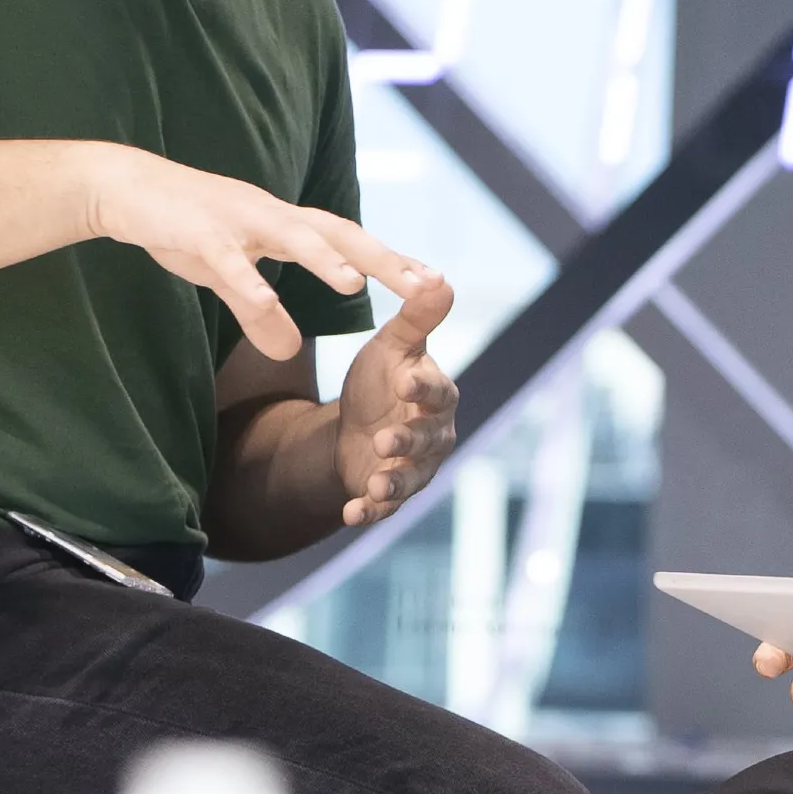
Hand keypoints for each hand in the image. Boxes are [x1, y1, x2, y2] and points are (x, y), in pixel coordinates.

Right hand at [87, 150, 432, 358]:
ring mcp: (236, 220)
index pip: (349, 240)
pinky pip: (228, 261)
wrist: (124, 187)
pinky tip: (272, 308)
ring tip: (358, 284)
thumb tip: (287, 352)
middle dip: (384, 260)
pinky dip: (250, 283)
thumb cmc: (182, 227)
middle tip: (426, 286)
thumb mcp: (225, 278)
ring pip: (291, 236)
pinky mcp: (198, 232)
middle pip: (339, 234)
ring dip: (325, 259)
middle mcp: (270, 216)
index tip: (434, 282)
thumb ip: (257, 314)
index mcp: (282, 224)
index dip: (391, 260)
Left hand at [336, 277, 456, 527]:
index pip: (435, 390)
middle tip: (387, 441)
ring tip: (376, 488)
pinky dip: (369, 513)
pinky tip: (351, 515)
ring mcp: (413, 468)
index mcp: (436, 394)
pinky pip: (383, 508)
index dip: (422, 387)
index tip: (404, 381)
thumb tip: (441, 278)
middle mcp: (432, 434)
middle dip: (408, 442)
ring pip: (409, 479)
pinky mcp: (389, 494)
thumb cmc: (384, 379)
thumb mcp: (392, 346)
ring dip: (394, 484)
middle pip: (426, 440)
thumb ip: (416, 317)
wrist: (360, 424)